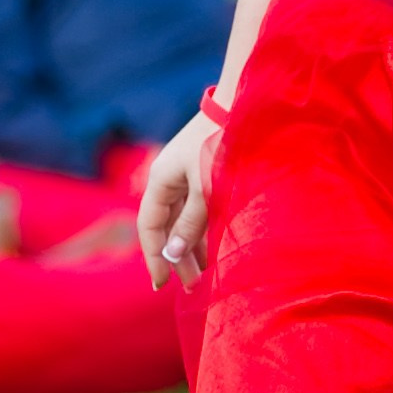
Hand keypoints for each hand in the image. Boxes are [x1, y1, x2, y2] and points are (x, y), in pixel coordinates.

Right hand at [139, 110, 217, 287]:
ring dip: (191, 246)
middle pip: (165, 226)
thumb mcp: (206, 190)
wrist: (244, 106)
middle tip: (190, 286)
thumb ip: (190, 224)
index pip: (149, 226)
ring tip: (203, 274)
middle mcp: (168, 178)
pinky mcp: (203, 172)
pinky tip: (212, 249)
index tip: (162, 284)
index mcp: (160, 180)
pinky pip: (196, 209)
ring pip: (182, 219)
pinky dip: (202, 230)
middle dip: (176, 257)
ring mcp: (185, 175)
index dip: (154, 256)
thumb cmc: (223, 145)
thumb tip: (172, 254)